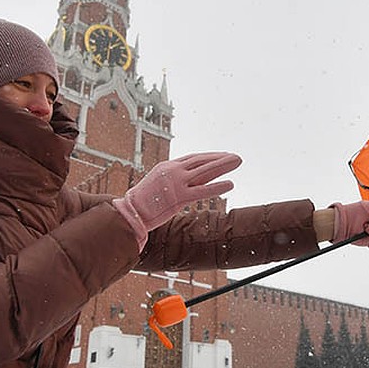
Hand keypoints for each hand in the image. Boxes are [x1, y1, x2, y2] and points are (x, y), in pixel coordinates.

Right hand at [114, 152, 241, 243]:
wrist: (130, 210)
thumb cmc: (143, 201)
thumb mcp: (157, 184)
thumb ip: (171, 181)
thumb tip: (183, 184)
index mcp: (168, 166)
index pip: (193, 158)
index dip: (209, 157)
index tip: (222, 156)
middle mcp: (174, 171)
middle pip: (202, 161)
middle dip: (221, 158)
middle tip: (236, 157)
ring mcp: (177, 183)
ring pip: (205, 171)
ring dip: (224, 165)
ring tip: (238, 162)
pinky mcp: (179, 197)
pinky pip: (203, 191)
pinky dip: (218, 187)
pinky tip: (230, 184)